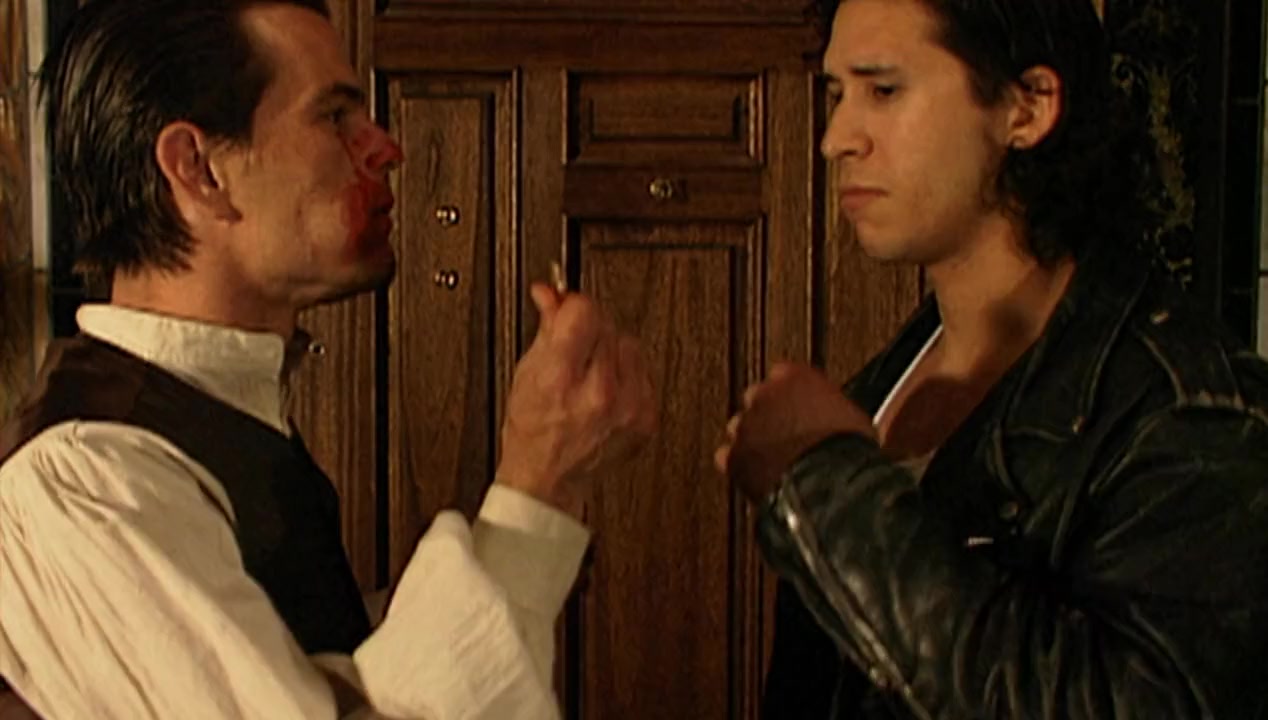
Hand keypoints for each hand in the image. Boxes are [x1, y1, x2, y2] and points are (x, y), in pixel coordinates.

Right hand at [496, 283, 656, 517]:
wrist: (549, 480)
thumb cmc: (532, 432)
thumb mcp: (526, 373)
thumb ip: (545, 328)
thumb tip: (550, 292)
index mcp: (561, 380)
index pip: (583, 312)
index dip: (572, 306)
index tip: (566, 310)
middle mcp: (599, 394)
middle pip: (608, 325)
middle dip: (589, 330)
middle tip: (574, 350)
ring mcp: (628, 408)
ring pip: (629, 344)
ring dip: (611, 351)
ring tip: (590, 375)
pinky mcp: (646, 418)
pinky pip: (644, 372)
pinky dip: (627, 375)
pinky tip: (606, 392)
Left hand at [716, 362, 873, 502]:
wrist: (831, 480)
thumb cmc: (848, 448)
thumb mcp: (851, 415)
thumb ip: (830, 407)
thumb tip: (836, 419)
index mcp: (794, 376)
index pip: (782, 376)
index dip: (790, 396)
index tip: (797, 409)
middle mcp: (763, 394)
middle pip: (756, 400)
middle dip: (767, 416)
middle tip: (786, 436)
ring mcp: (745, 425)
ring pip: (741, 429)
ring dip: (753, 440)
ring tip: (775, 460)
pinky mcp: (733, 455)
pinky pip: (728, 457)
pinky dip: (739, 466)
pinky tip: (758, 476)